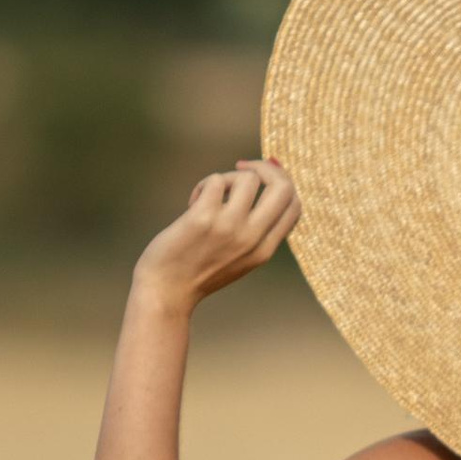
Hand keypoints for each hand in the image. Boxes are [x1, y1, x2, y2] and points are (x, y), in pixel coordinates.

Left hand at [133, 159, 300, 314]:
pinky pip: (215, 180)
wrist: (166, 291)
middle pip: (283, 187)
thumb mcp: (240, 258)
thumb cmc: (198, 271)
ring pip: (248, 178)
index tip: (262, 180)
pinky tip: (193, 203)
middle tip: (243, 168)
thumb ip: (256, 231)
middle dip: (266, 168)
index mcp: (264, 250)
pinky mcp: (203, 218)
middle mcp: (252, 238)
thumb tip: (265, 184)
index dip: (282, 184)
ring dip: (227, 178)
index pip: (294, 206)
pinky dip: (203, 185)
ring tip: (209, 195)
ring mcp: (228, 227)